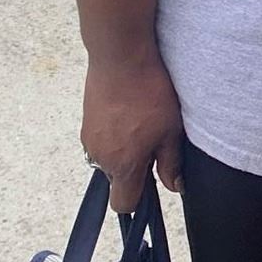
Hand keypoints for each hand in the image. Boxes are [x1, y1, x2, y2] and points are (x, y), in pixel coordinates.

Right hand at [80, 47, 183, 214]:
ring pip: (108, 158)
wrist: (120, 57)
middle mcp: (100, 157)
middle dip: (134, 170)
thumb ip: (171, 164)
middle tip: (153, 143)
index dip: (139, 200)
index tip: (153, 181)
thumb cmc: (149, 93)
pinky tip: (129, 111)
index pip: (123, 204)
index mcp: (123, 166)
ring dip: (123, 150)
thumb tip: (175, 187)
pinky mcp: (86, 121)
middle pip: (116, 180)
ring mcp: (89, 139)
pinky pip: (101, 139)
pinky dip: (114, 133)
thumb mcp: (170, 131)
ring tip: (142, 122)